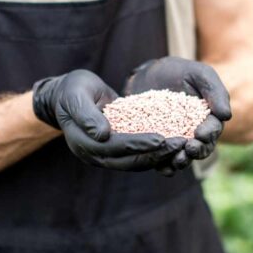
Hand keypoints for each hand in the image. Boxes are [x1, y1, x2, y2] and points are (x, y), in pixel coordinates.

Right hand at [33, 69, 184, 170]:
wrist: (68, 95)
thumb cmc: (71, 91)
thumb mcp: (75, 96)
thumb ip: (86, 114)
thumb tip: (102, 135)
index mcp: (84, 145)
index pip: (116, 148)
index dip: (138, 144)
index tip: (161, 139)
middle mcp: (96, 156)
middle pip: (130, 161)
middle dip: (157, 154)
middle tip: (181, 143)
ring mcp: (107, 155)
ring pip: (138, 162)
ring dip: (161, 155)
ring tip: (184, 144)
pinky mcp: (118, 150)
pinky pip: (140, 155)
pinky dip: (157, 151)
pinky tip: (176, 142)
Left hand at [124, 57, 230, 173]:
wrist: (149, 74)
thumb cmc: (179, 72)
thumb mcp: (199, 74)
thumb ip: (214, 91)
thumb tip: (226, 115)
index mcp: (209, 119)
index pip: (213, 130)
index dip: (208, 133)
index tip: (201, 134)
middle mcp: (195, 134)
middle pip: (201, 148)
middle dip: (197, 151)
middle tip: (190, 149)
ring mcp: (176, 141)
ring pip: (183, 157)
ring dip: (182, 161)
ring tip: (177, 160)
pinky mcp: (158, 145)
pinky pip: (162, 159)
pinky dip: (163, 166)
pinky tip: (160, 166)